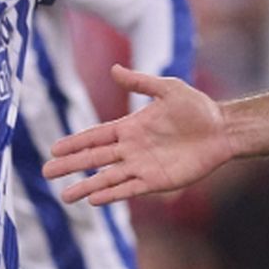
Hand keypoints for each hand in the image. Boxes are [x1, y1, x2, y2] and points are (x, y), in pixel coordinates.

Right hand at [44, 65, 233, 204]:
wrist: (222, 130)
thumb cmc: (197, 108)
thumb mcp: (168, 89)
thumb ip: (140, 82)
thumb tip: (113, 68)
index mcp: (131, 127)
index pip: (96, 136)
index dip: (75, 142)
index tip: (54, 149)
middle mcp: (132, 149)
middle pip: (94, 159)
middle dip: (71, 166)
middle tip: (47, 173)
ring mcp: (142, 166)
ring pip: (107, 178)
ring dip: (86, 187)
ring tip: (65, 196)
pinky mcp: (157, 180)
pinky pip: (129, 189)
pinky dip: (112, 194)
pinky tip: (95, 200)